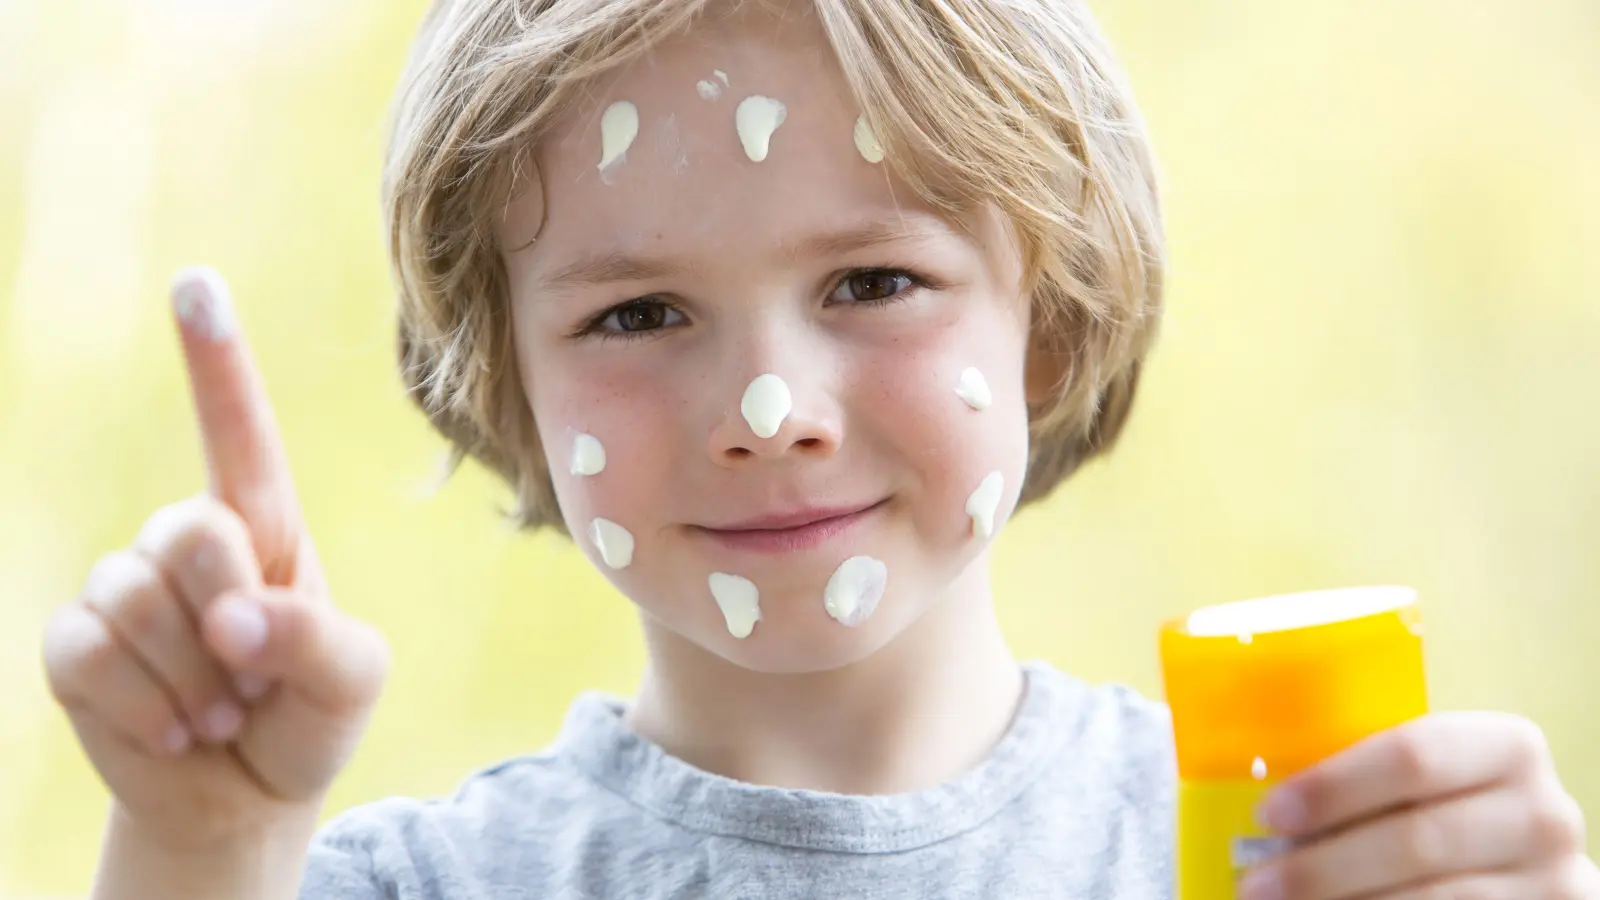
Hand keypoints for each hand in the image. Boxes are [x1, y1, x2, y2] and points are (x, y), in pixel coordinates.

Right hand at [40, 266, 390, 853]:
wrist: (246, 797)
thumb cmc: (308, 717)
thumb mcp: (352, 681)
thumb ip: (316, 640)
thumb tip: (231, 622)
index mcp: (263, 527)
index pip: (239, 432)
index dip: (215, 360)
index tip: (196, 283)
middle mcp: (187, 540)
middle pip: (189, 531)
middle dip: (229, 617)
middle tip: (256, 679)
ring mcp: (122, 586)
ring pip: (133, 598)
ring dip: (193, 681)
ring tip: (222, 710)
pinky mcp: (75, 645)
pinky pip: (87, 653)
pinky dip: (142, 709)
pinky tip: (174, 731)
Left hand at [1243, 711, 1597, 899]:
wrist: (1516, 862)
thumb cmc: (1444, 806)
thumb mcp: (1423, 778)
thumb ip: (1365, 771)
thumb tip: (1253, 788)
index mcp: (1505, 746)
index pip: (1412, 756)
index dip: (1336, 786)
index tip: (1270, 813)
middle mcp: (1542, 812)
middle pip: (1417, 839)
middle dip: (1323, 865)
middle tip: (1255, 883)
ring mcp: (1553, 879)